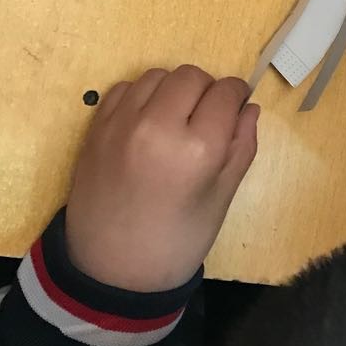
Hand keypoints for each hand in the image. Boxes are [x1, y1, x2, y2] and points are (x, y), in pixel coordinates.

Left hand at [65, 66, 259, 292]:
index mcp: (197, 149)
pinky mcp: (96, 128)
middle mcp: (157, 126)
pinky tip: (148, 123)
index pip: (226, 93)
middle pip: (191, 76)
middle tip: (206, 118)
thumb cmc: (175, 242)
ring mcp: (121, 124)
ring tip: (175, 120)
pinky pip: (125, 87)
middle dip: (207, 90)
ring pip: (158, 75)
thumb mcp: (221, 200)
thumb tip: (249, 108)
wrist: (111, 270)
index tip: (236, 107)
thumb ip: (241, 147)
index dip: (237, 97)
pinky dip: (142, 96)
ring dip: (173, 90)